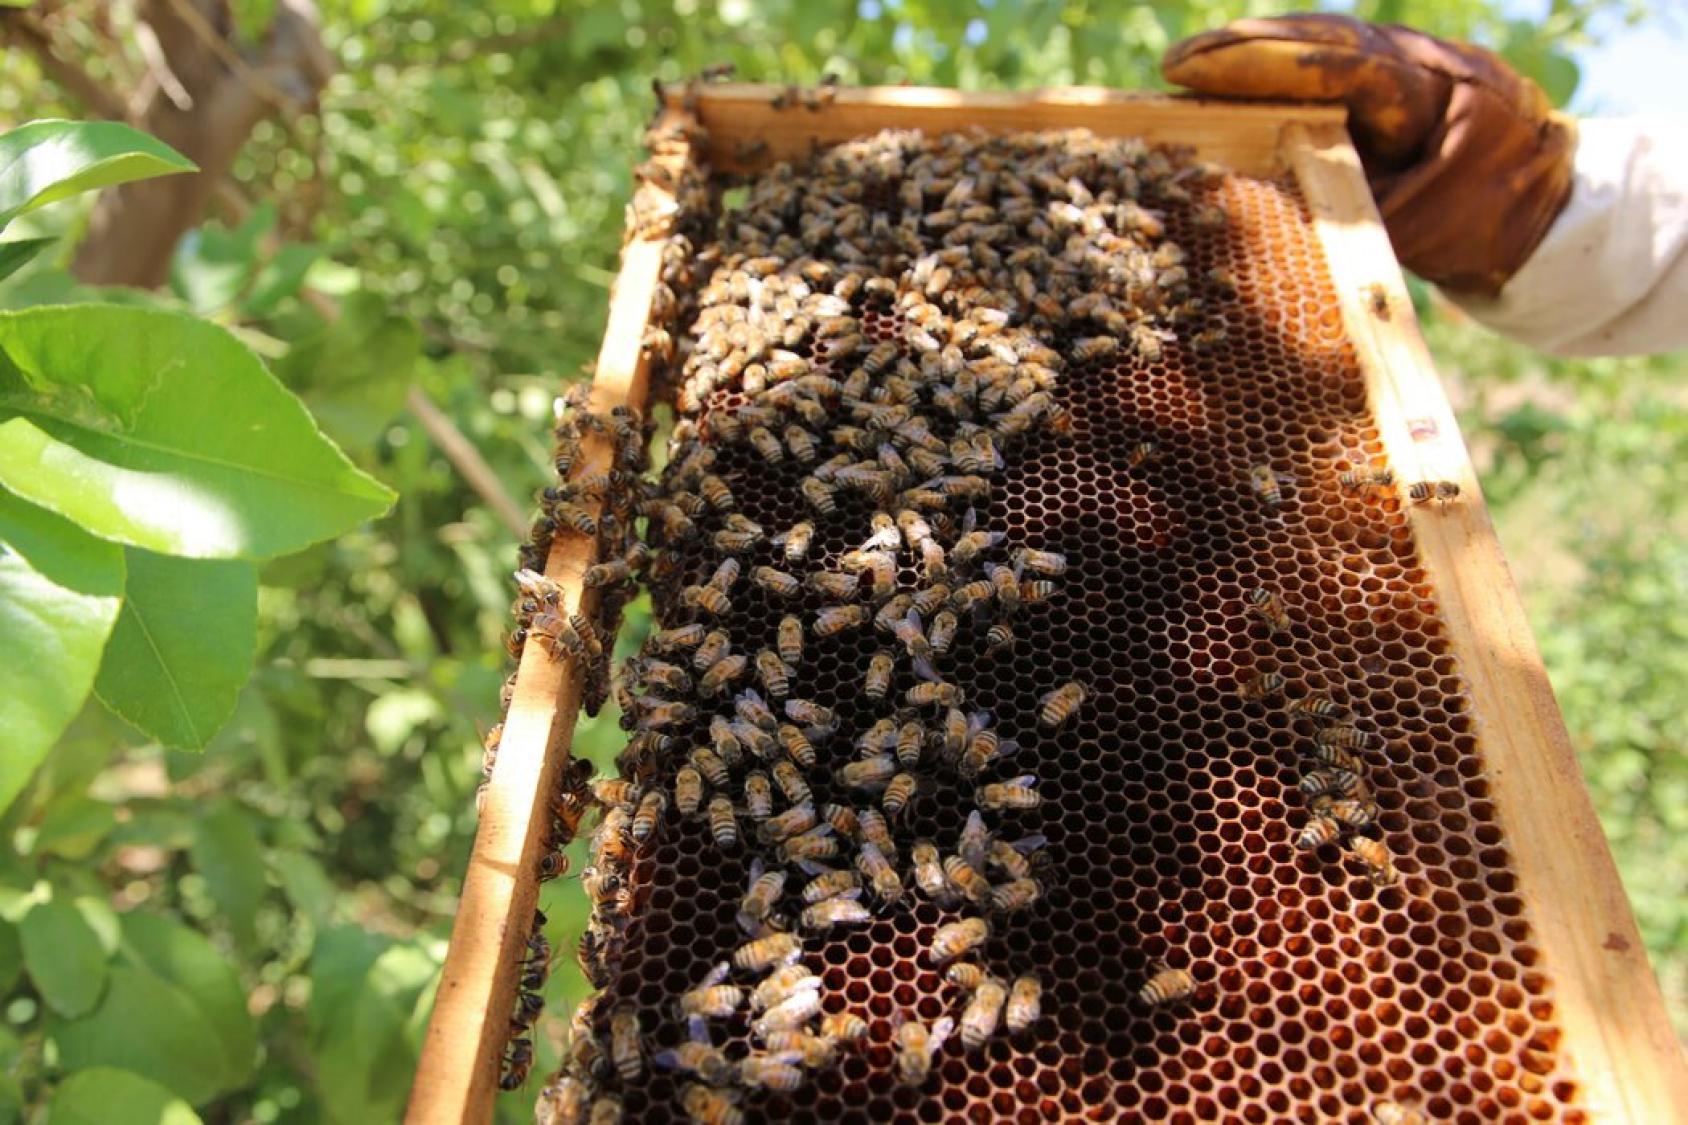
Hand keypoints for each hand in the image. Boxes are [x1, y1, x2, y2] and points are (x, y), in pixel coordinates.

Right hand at [1162, 14, 1574, 295]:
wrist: (1549, 213)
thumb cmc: (1480, 226)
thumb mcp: (1408, 227)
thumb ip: (1341, 200)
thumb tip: (1260, 190)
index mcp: (1429, 93)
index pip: (1329, 64)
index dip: (1257, 65)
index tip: (1192, 71)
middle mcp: (1421, 61)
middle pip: (1320, 38)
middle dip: (1243, 49)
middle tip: (1175, 66)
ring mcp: (1415, 62)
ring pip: (1326, 41)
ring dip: (1258, 51)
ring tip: (1193, 67)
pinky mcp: (1405, 78)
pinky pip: (1338, 59)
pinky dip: (1286, 65)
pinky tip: (1243, 78)